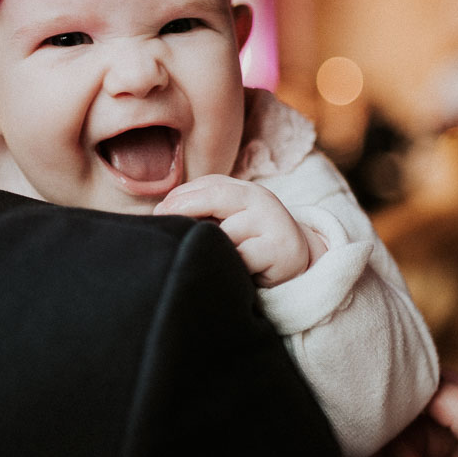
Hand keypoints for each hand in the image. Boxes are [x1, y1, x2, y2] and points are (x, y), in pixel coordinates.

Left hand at [154, 174, 322, 286]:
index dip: (181, 196)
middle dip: (186, 209)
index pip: (209, 185)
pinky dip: (228, 265)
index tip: (158, 212)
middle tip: (163, 223)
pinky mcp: (280, 249)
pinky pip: (242, 257)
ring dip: (210, 246)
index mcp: (245, 190)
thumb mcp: (232, 221)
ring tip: (199, 257)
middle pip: (216, 197)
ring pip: (227, 232)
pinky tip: (223, 272)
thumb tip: (160, 213)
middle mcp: (260, 199)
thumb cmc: (252, 244)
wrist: (299, 263)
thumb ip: (205, 212)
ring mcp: (272, 222)